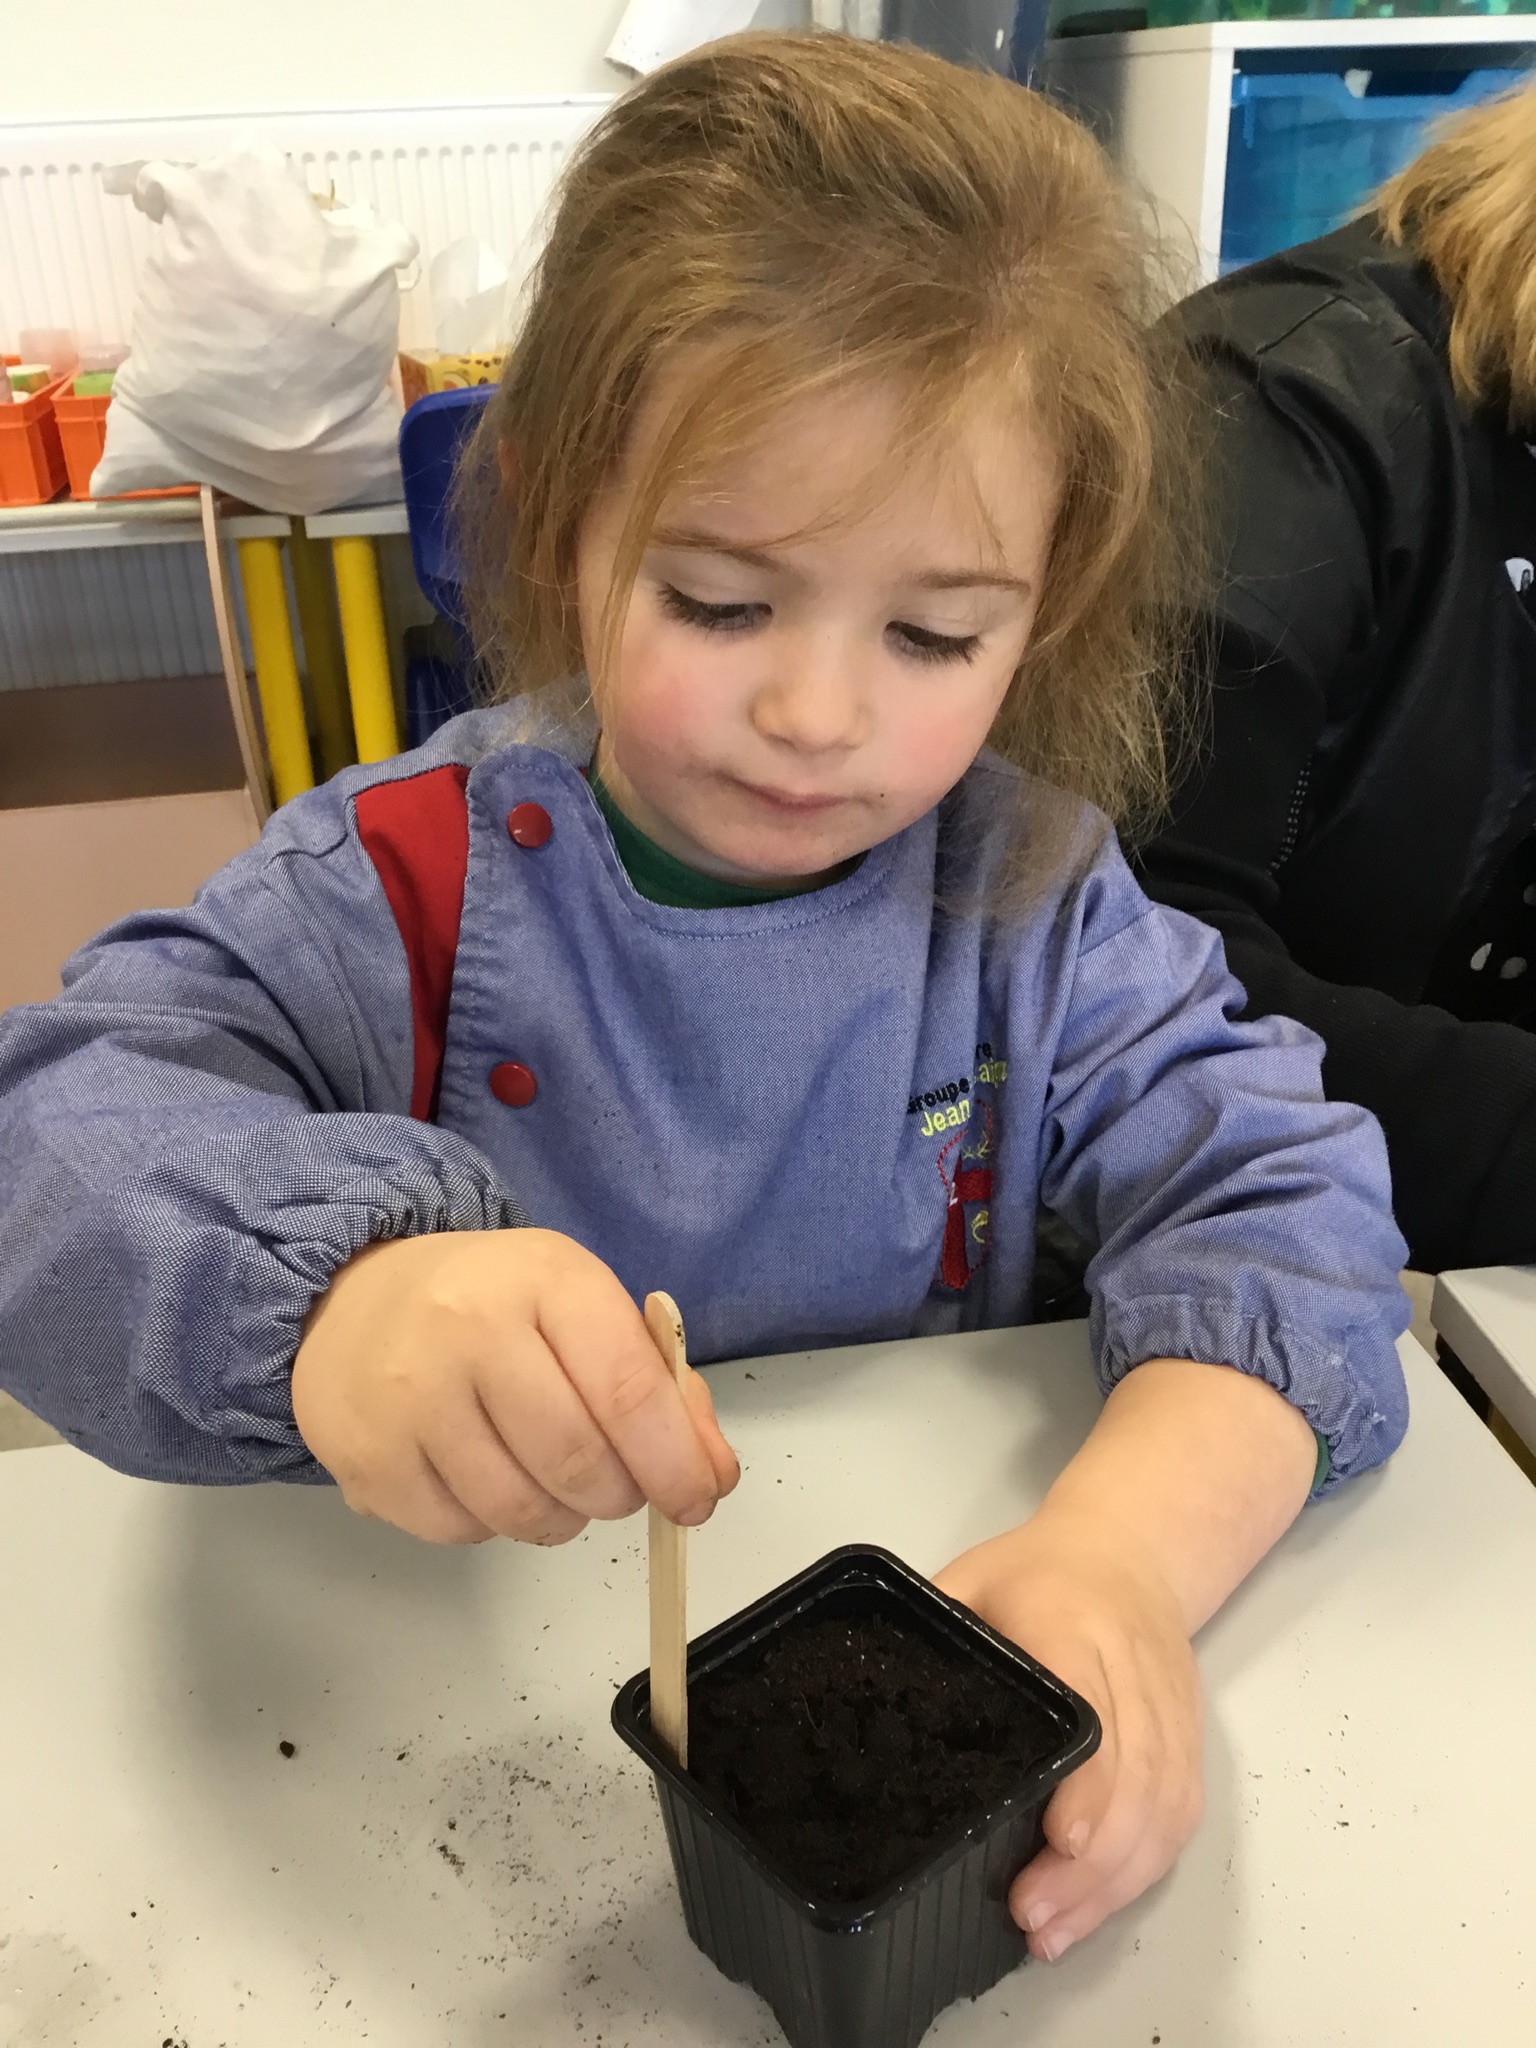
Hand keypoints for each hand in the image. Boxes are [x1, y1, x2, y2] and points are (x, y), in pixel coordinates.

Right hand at [292, 1228, 738, 1546]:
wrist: (353, 1302)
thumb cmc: (491, 1305)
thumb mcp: (584, 1309)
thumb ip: (660, 1388)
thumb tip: (710, 1476)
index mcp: (542, 1277)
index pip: (625, 1388)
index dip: (674, 1460)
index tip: (697, 1498)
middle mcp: (468, 1329)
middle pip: (577, 1460)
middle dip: (620, 1494)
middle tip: (620, 1487)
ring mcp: (409, 1398)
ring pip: (521, 1510)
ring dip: (562, 1518)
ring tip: (555, 1482)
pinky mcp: (368, 1460)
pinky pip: (462, 1531)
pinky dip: (495, 1524)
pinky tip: (489, 1477)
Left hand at [934, 1508, 1201, 1961]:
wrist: (1132, 1547)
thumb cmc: (1039, 1569)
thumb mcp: (972, 1580)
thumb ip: (938, 1637)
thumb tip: (875, 1702)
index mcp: (1072, 1627)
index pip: (1093, 1713)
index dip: (1087, 1784)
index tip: (1057, 1842)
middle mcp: (1131, 1672)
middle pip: (1135, 1778)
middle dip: (1091, 1863)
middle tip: (1034, 1916)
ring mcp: (1169, 1709)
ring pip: (1165, 1806)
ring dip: (1118, 1880)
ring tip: (1057, 1931)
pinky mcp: (1189, 1738)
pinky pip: (1181, 1811)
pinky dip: (1147, 1867)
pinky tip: (1101, 1904)